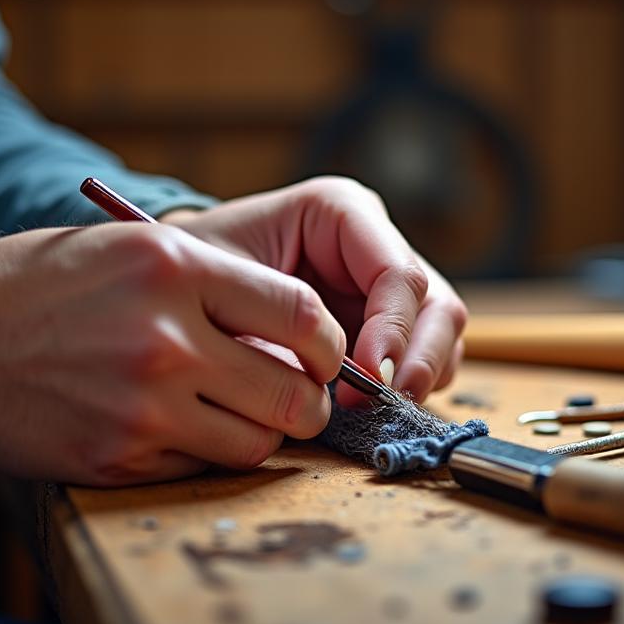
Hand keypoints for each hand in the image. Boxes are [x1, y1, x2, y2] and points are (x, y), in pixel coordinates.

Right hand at [0, 223, 345, 485]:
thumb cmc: (39, 285)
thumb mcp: (127, 245)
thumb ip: (214, 278)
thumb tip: (297, 326)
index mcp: (174, 266)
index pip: (301, 313)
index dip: (327, 343)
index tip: (322, 354)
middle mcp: (166, 337)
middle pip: (293, 393)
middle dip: (309, 402)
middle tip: (298, 398)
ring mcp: (143, 404)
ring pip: (256, 443)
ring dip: (262, 434)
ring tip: (240, 413)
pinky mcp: (119, 455)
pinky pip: (201, 466)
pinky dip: (205, 452)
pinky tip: (181, 426)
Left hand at [162, 176, 466, 405]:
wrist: (181, 285)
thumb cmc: (195, 268)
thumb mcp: (219, 275)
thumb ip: (271, 314)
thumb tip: (324, 375)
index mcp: (342, 212)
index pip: (397, 271)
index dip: (393, 328)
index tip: (370, 377)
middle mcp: (375, 244)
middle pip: (435, 302)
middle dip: (418, 358)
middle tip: (383, 403)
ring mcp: (385, 288)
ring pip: (442, 332)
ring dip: (421, 376)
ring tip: (378, 411)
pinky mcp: (386, 326)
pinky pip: (426, 357)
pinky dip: (412, 387)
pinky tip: (373, 409)